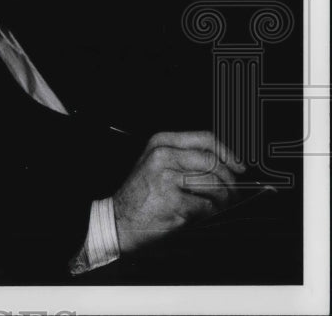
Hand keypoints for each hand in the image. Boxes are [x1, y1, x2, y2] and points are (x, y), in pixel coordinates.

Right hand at [112, 130, 245, 254]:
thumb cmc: (141, 194)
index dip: (227, 152)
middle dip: (230, 181)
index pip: (205, 138)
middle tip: (234, 193)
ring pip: (214, 185)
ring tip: (218, 206)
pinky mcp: (173, 202)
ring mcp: (167, 178)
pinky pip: (206, 206)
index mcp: (160, 143)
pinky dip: (210, 214)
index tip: (238, 166)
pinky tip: (201, 215)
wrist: (120, 219)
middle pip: (213, 162)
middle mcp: (163, 156)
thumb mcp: (156, 164)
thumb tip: (226, 163)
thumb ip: (185, 157)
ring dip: (223, 200)